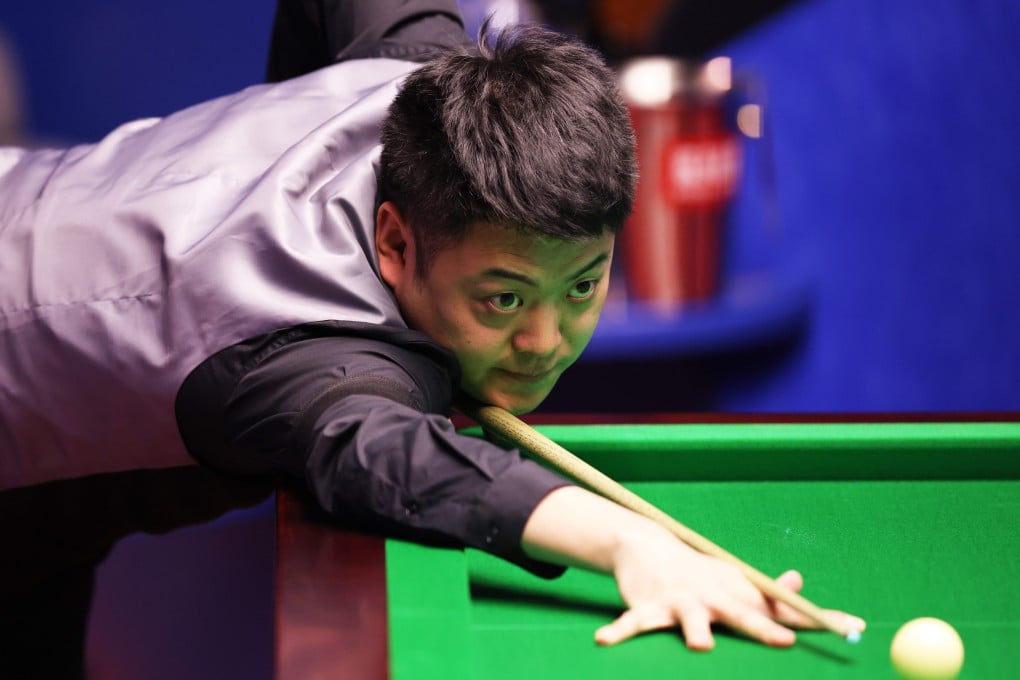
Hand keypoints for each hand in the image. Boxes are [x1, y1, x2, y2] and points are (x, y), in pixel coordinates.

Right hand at [595, 527, 864, 649]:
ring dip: (694, 631)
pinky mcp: (648, 607)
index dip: (817, 619)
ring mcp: (681, 602)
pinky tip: (606, 640)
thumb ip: (769, 595)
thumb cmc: (700, 574)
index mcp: (739, 595)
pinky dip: (620, 632)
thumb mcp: (735, 582)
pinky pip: (633, 624)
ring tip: (699, 645)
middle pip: (744, 617)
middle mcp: (714, 597)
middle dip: (763, 628)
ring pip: (690, 621)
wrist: (647, 547)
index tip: (850, 626)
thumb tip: (801, 582)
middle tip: (784, 641)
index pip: (784, 610)